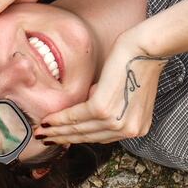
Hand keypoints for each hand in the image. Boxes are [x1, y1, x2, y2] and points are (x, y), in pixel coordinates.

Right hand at [35, 30, 167, 145]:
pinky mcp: (103, 109)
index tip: (62, 138)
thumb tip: (89, 106)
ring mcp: (116, 121)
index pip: (102, 137)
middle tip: (44, 138)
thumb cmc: (138, 63)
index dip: (78, 138)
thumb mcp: (127, 94)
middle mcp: (128, 130)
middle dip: (63, 138)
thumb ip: (111, 107)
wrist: (147, 49)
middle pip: (89, 137)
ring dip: (57, 130)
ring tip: (41, 130)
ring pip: (80, 129)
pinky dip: (59, 118)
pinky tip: (48, 119)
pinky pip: (75, 116)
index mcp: (136, 128)